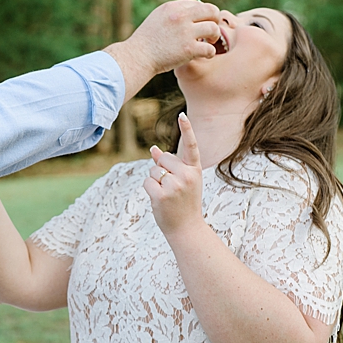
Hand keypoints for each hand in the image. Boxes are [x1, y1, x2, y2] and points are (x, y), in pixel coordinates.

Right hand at [107, 0, 221, 93]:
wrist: (135, 59)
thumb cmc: (145, 42)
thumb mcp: (157, 19)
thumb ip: (174, 13)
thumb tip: (196, 10)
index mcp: (172, 7)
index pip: (198, 4)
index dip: (203, 14)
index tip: (200, 24)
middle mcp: (180, 17)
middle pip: (211, 11)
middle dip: (214, 20)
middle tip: (210, 31)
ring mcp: (185, 33)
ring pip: (214, 29)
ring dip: (215, 36)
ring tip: (210, 42)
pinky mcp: (188, 49)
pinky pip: (210, 49)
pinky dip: (211, 53)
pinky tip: (206, 55)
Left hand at [144, 114, 204, 239]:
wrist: (186, 228)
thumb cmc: (184, 203)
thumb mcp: (183, 181)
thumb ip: (169, 165)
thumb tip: (153, 149)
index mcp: (195, 169)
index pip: (191, 145)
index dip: (187, 129)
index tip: (182, 115)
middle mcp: (187, 175)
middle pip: (163, 158)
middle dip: (160, 169)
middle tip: (171, 187)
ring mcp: (175, 186)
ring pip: (153, 170)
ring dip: (154, 180)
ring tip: (167, 195)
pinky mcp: (162, 195)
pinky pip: (147, 182)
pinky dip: (149, 189)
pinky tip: (159, 199)